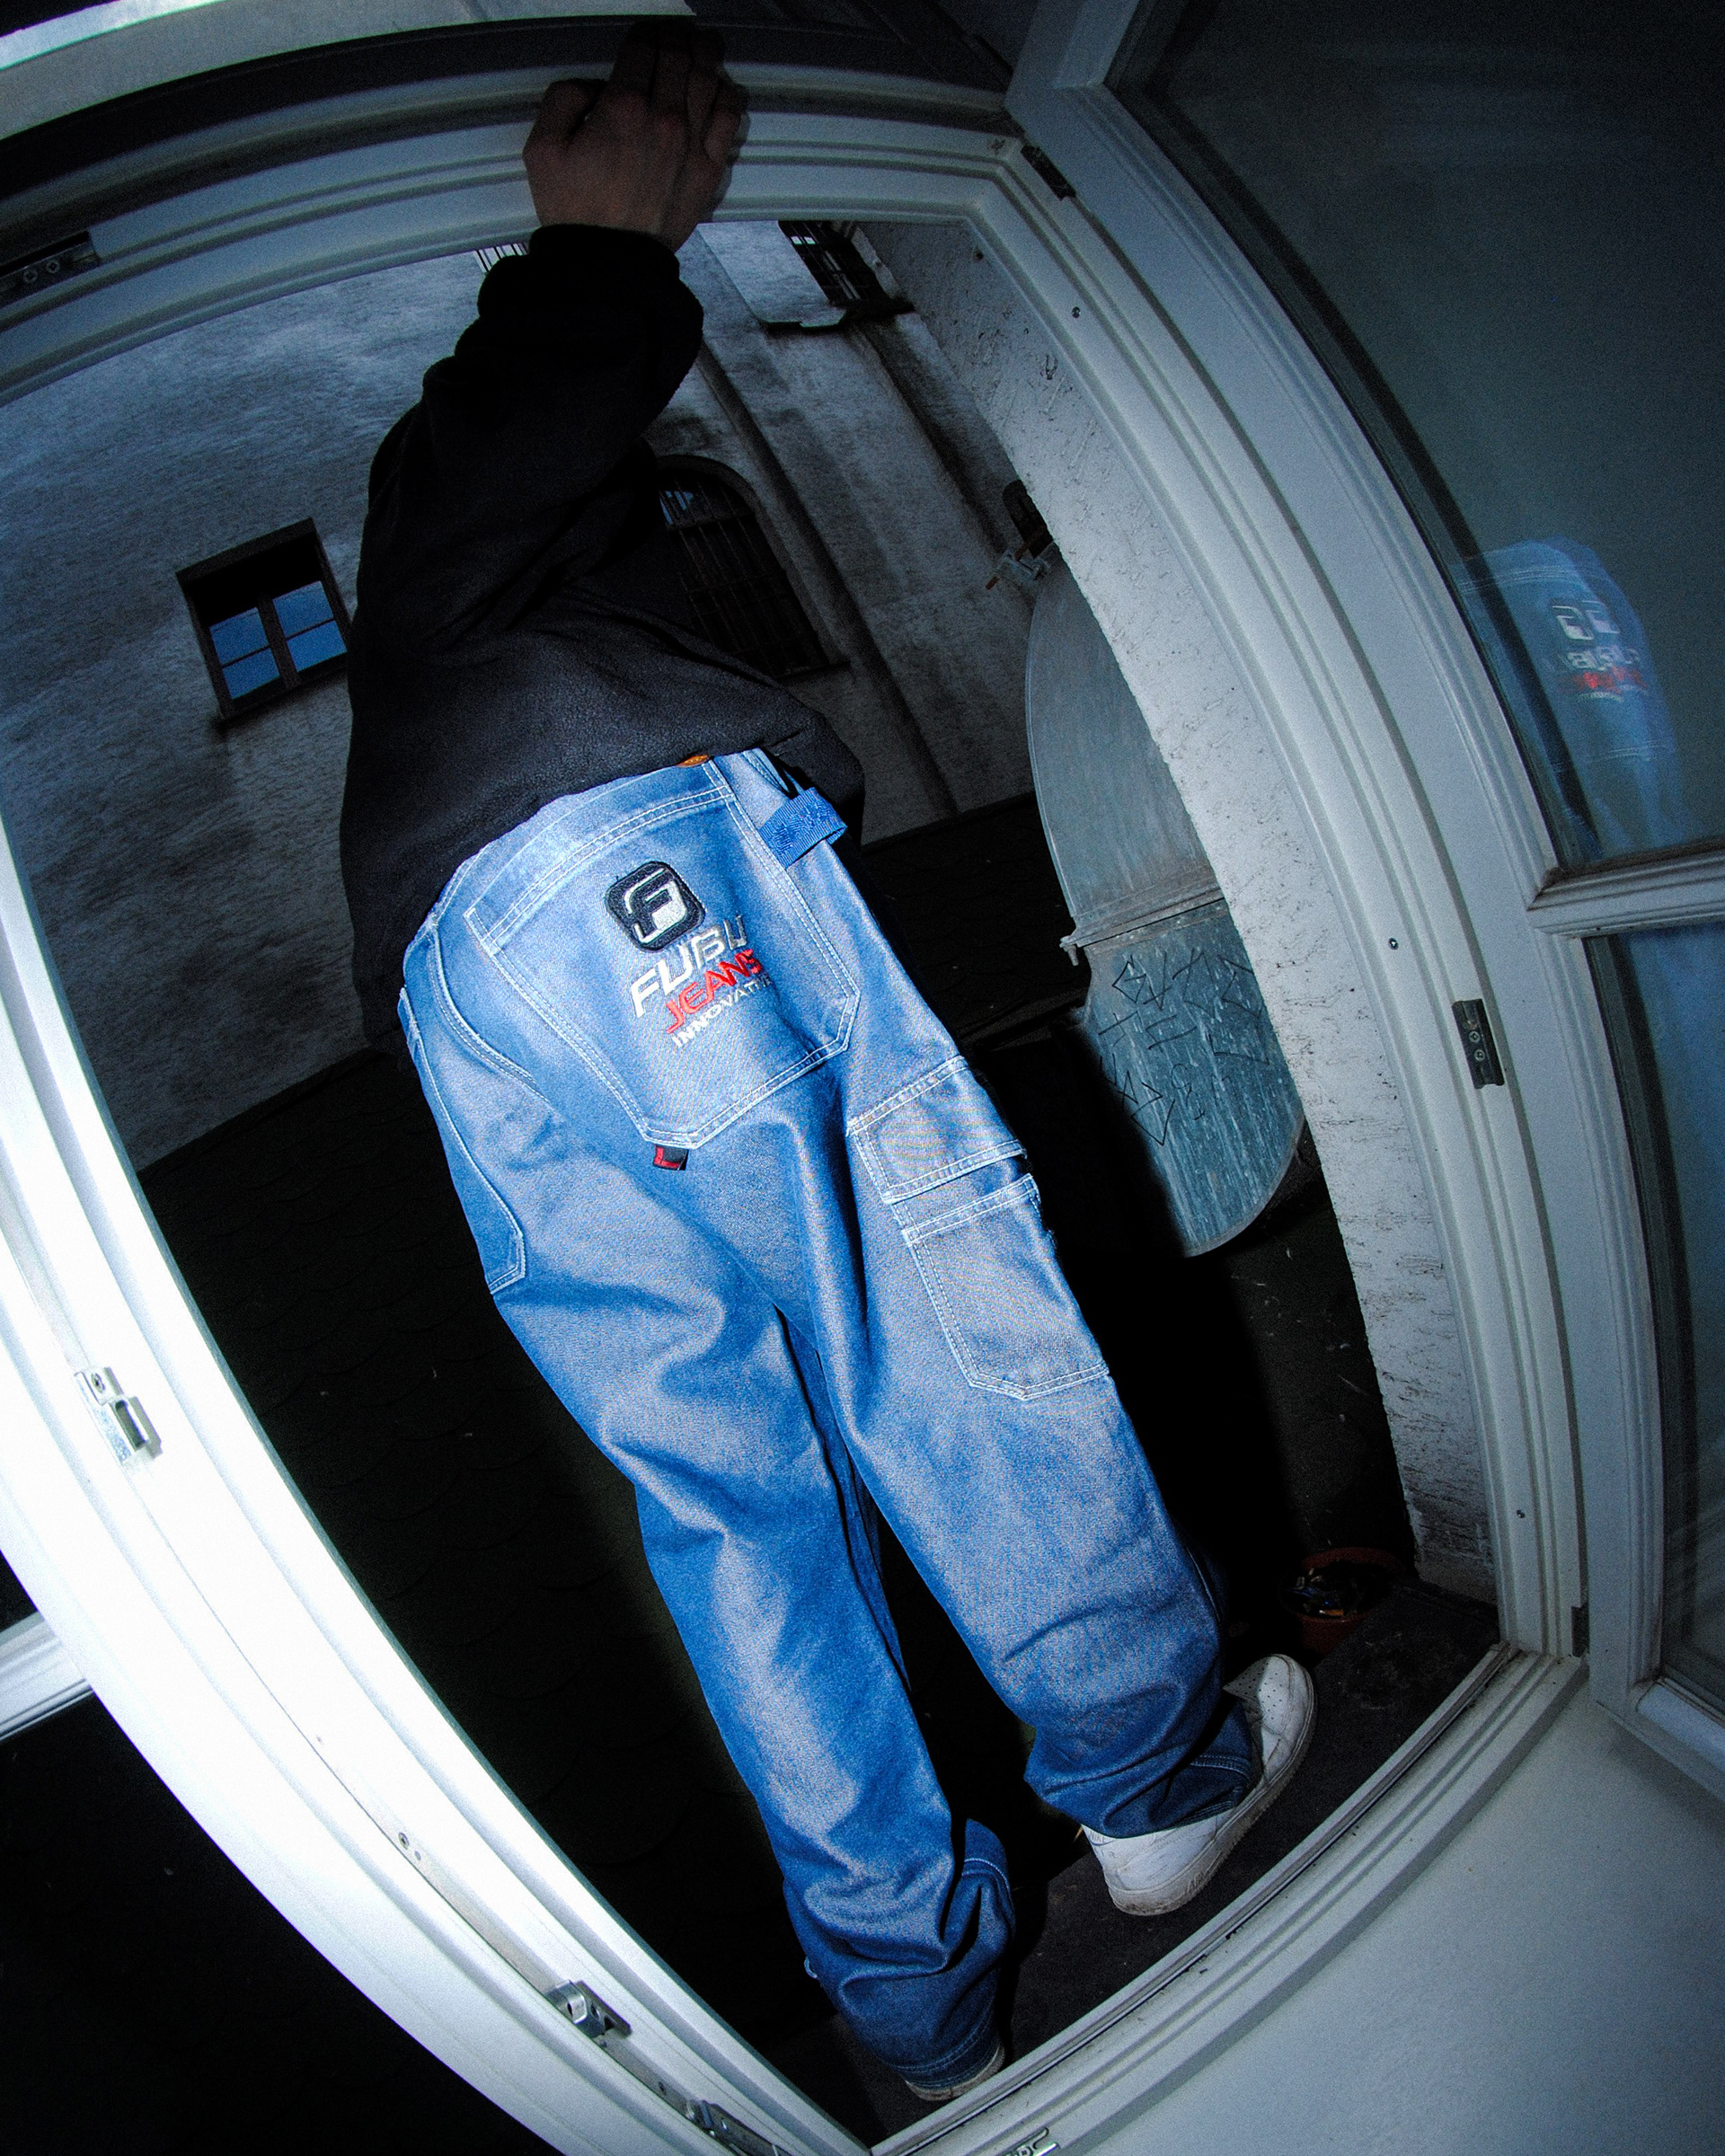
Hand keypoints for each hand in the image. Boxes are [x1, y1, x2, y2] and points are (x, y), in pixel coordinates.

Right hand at [524, 22, 745, 251]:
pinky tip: (719, 87)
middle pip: (678, 55)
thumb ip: (563, 98)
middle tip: (674, 34)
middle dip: (675, 36)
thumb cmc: (574, 211)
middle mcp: (663, 119)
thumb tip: (594, 85)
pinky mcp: (708, 170)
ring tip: (701, 46)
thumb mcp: (541, 147)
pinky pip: (728, 117)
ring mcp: (690, 144)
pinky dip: (726, 93)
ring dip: (705, 54)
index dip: (645, 31)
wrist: (608, 263)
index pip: (642, 47)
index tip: (645, 33)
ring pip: (708, 78)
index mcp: (622, 107)